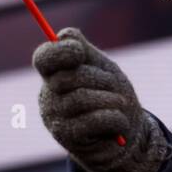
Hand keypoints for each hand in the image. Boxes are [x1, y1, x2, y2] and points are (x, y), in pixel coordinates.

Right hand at [33, 27, 171, 171]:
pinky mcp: (67, 137)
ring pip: (83, 98)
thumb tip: (64, 34)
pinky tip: (119, 124)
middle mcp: (48, 95)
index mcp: (55, 74)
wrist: (127, 135)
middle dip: (101, 79)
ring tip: (119, 106)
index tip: (80, 53)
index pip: (44, 58)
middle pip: (70, 76)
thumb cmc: (112, 96)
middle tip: (114, 87)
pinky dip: (116, 118)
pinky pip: (94, 119)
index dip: (60, 51)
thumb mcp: (102, 68)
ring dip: (112, 100)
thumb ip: (84, 50)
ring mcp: (54, 117)